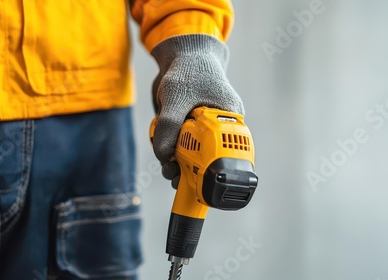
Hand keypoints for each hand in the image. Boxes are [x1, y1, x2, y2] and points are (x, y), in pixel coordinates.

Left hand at [150, 34, 244, 185]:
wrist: (182, 54)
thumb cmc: (188, 70)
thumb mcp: (177, 96)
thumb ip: (169, 125)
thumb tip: (163, 156)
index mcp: (229, 121)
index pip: (223, 154)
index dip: (207, 170)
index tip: (190, 178)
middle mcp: (218, 128)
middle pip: (204, 158)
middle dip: (186, 169)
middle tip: (171, 173)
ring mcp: (201, 130)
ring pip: (187, 154)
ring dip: (172, 159)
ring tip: (164, 159)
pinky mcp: (186, 129)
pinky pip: (176, 144)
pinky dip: (165, 145)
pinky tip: (158, 135)